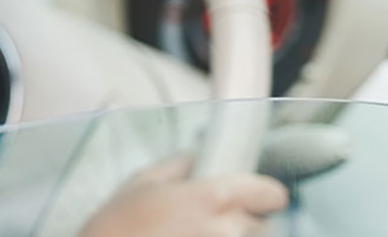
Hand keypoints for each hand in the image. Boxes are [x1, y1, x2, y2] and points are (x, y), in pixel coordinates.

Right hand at [81, 156, 288, 236]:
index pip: (271, 194)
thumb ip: (179, 164)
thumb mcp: (140, 182)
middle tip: (205, 223)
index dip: (259, 195)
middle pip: (260, 224)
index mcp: (214, 198)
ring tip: (192, 236)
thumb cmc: (116, 228)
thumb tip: (200, 157)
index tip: (250, 198)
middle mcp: (229, 230)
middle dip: (238, 222)